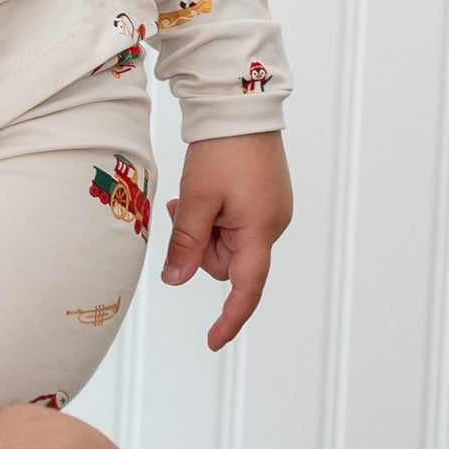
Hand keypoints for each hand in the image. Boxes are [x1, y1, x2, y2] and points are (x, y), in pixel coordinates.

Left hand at [161, 131, 291, 349]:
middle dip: (202, 248)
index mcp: (260, 230)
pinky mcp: (264, 200)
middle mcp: (272, 225)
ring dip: (205, 229)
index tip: (213, 341)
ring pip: (227, 243)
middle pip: (229, 263)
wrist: (240, 107)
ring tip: (191, 198)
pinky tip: (204, 194)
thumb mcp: (197, 200)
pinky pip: (233, 224)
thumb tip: (176, 280)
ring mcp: (270, 212)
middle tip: (184, 212)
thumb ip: (187, 244)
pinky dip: (214, 218)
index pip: (246, 288)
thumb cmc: (223, 150)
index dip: (229, 319)